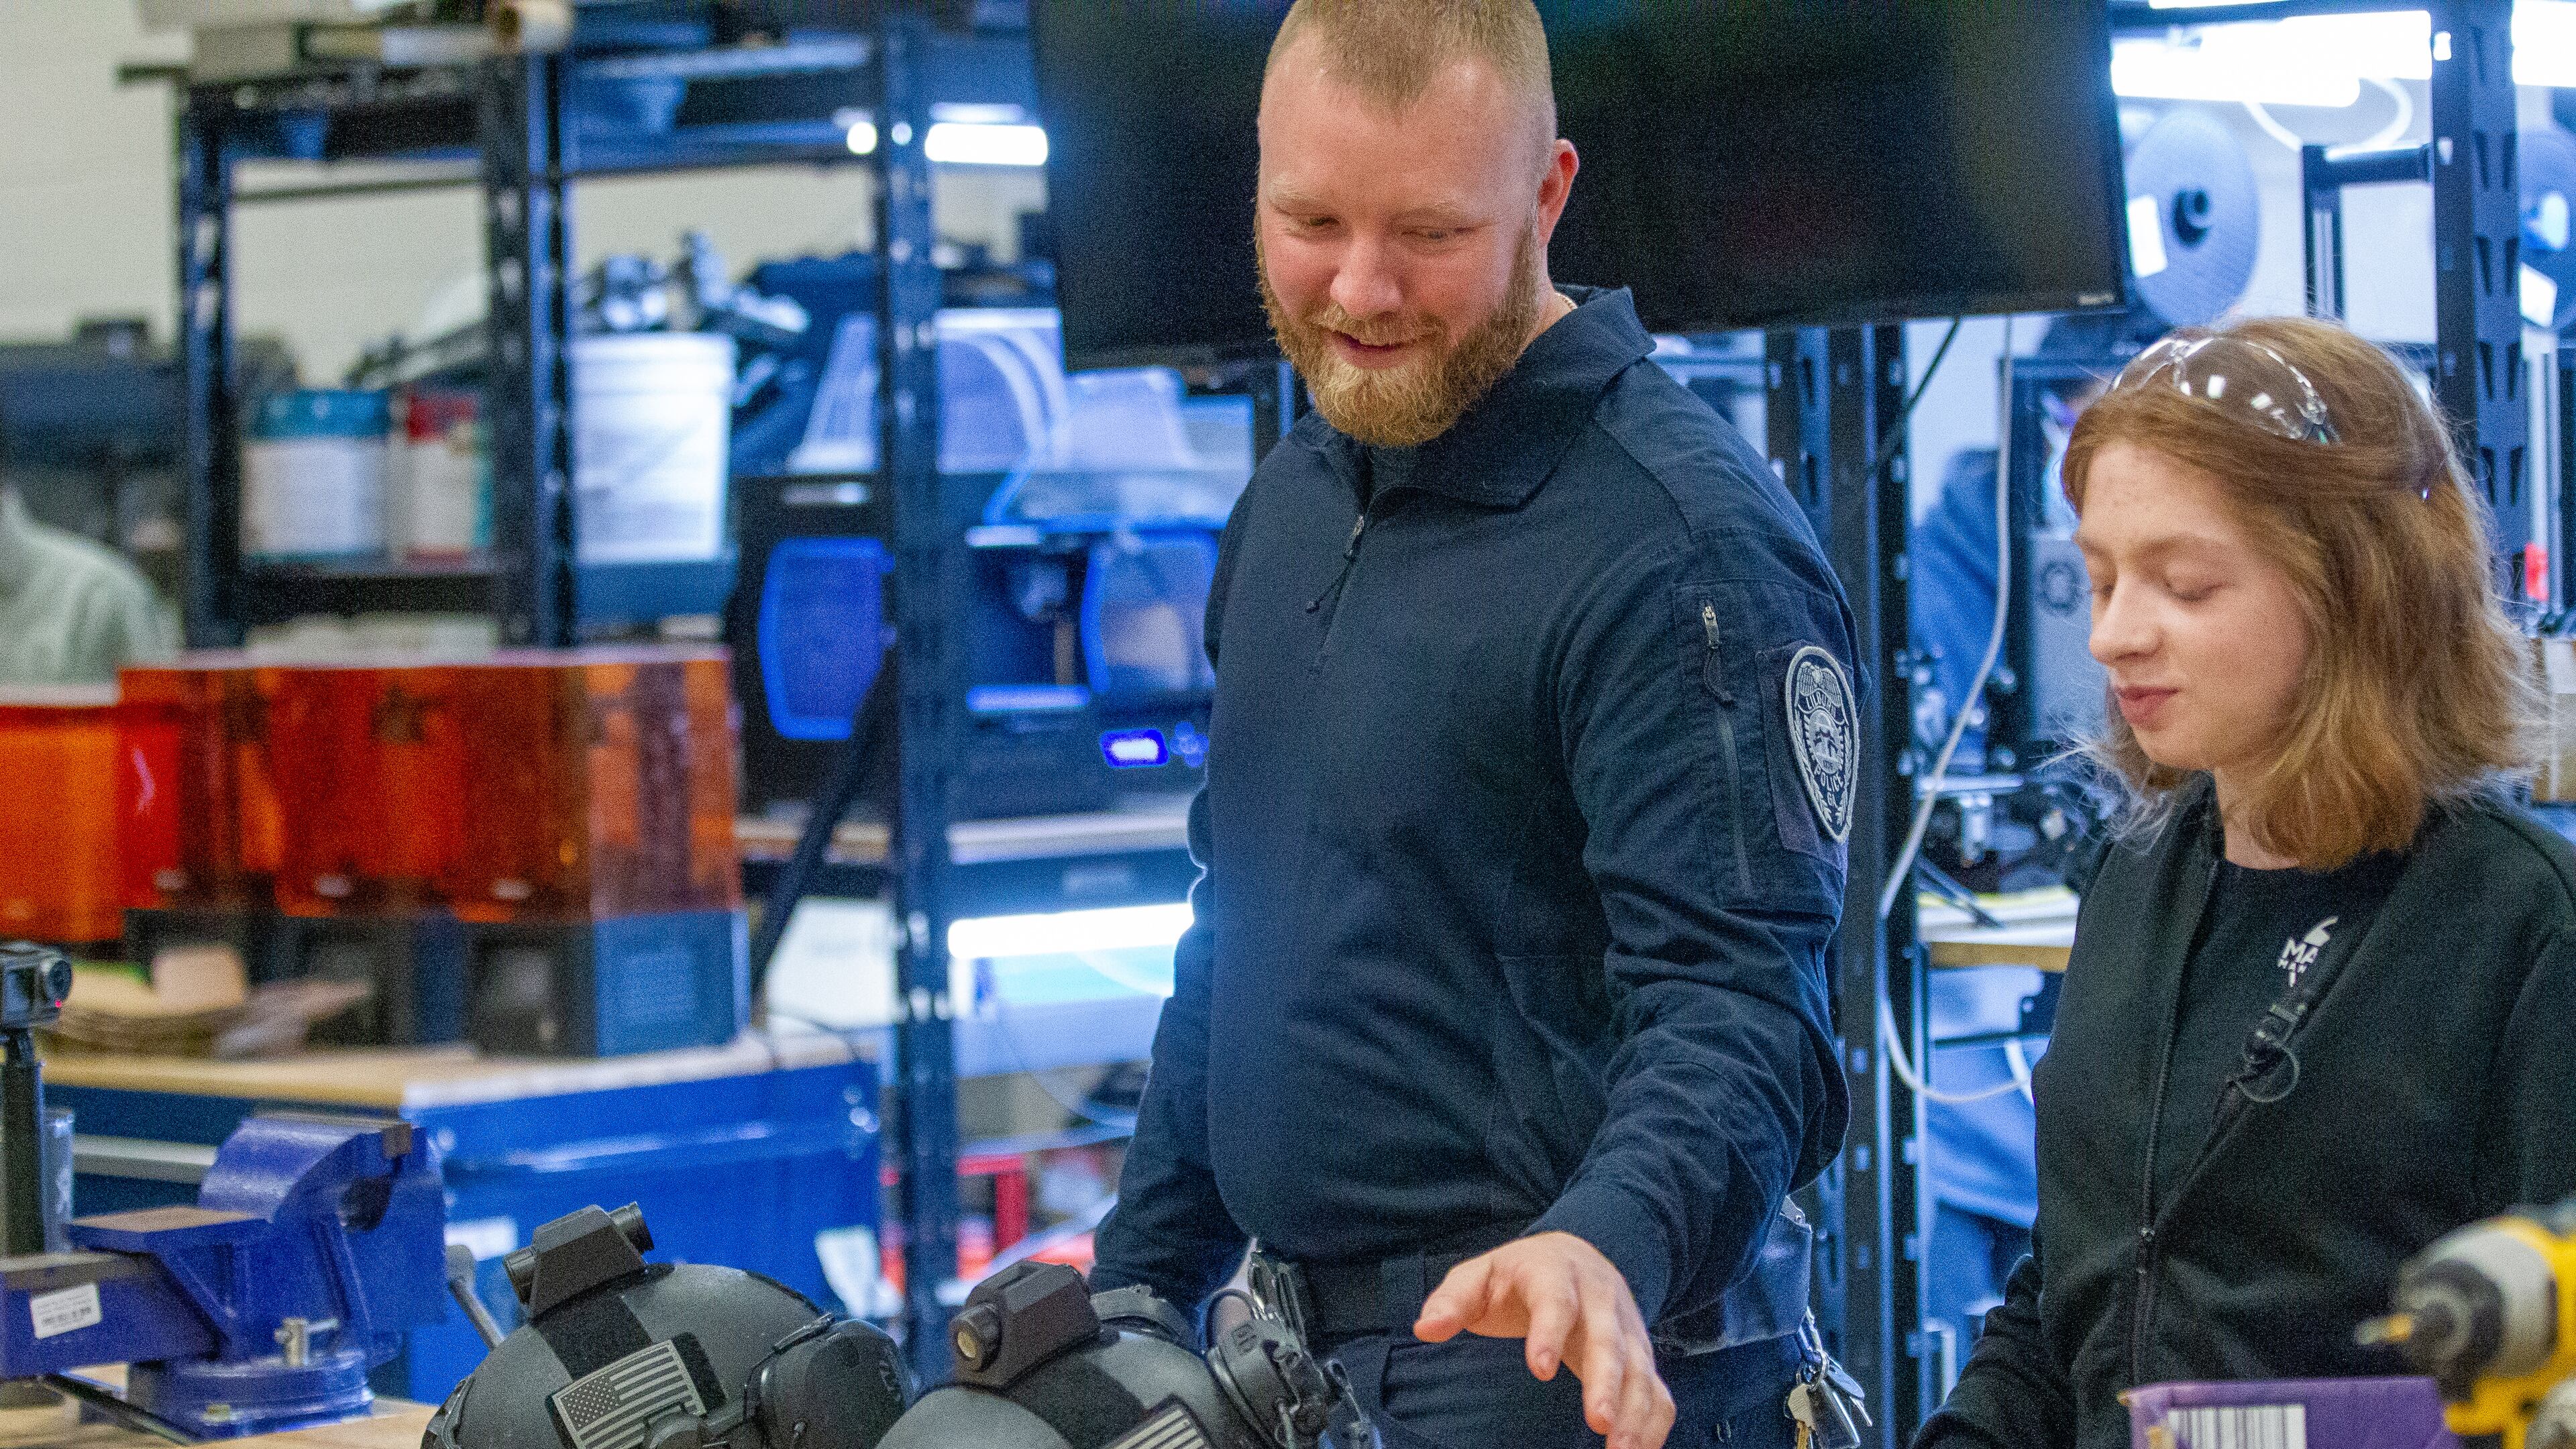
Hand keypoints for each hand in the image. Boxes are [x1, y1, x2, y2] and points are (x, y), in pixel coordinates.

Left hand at [1413, 1232, 1675, 1448]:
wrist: (1578, 1254)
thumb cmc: (1519, 1275)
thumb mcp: (1480, 1275)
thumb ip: (1452, 1300)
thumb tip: (1424, 1328)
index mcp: (1554, 1274)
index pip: (1556, 1301)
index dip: (1549, 1332)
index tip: (1539, 1370)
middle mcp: (1599, 1300)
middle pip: (1608, 1339)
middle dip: (1606, 1381)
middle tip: (1599, 1422)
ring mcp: (1626, 1328)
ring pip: (1640, 1367)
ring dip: (1636, 1409)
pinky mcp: (1641, 1354)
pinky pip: (1657, 1389)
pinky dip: (1655, 1421)